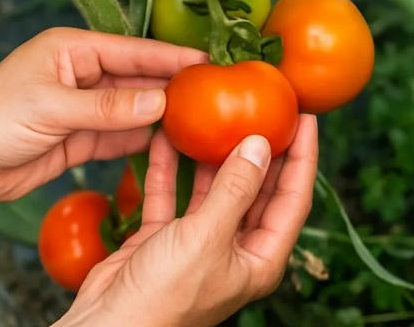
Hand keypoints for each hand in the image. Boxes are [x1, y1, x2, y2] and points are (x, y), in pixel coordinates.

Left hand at [0, 28, 204, 204]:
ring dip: (161, 115)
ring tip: (201, 118)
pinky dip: (143, 139)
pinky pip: (121, 136)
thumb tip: (161, 105)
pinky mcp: (83, 137)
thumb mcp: (53, 107)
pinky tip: (170, 142)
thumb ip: (108, 108)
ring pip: (133, 109)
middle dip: (172, 87)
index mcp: (72, 50)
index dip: (170, 57)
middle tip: (213, 93)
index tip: (206, 62)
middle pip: (137, 80)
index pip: (132, 52)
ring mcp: (84, 107)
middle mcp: (82, 75)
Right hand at [55, 115, 317, 326]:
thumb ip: (235, 189)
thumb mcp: (207, 237)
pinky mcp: (166, 238)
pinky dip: (170, 169)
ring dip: (212, 155)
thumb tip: (260, 145)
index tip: (304, 118)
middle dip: (261, 150)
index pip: (294, 198)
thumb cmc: (164, 297)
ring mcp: (200, 243)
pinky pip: (173, 195)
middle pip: (258, 189)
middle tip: (266, 109)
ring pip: (215, 188)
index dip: (303, 157)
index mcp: (261, 258)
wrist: (108, 326)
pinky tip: (167, 137)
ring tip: (217, 115)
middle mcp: (235, 249)